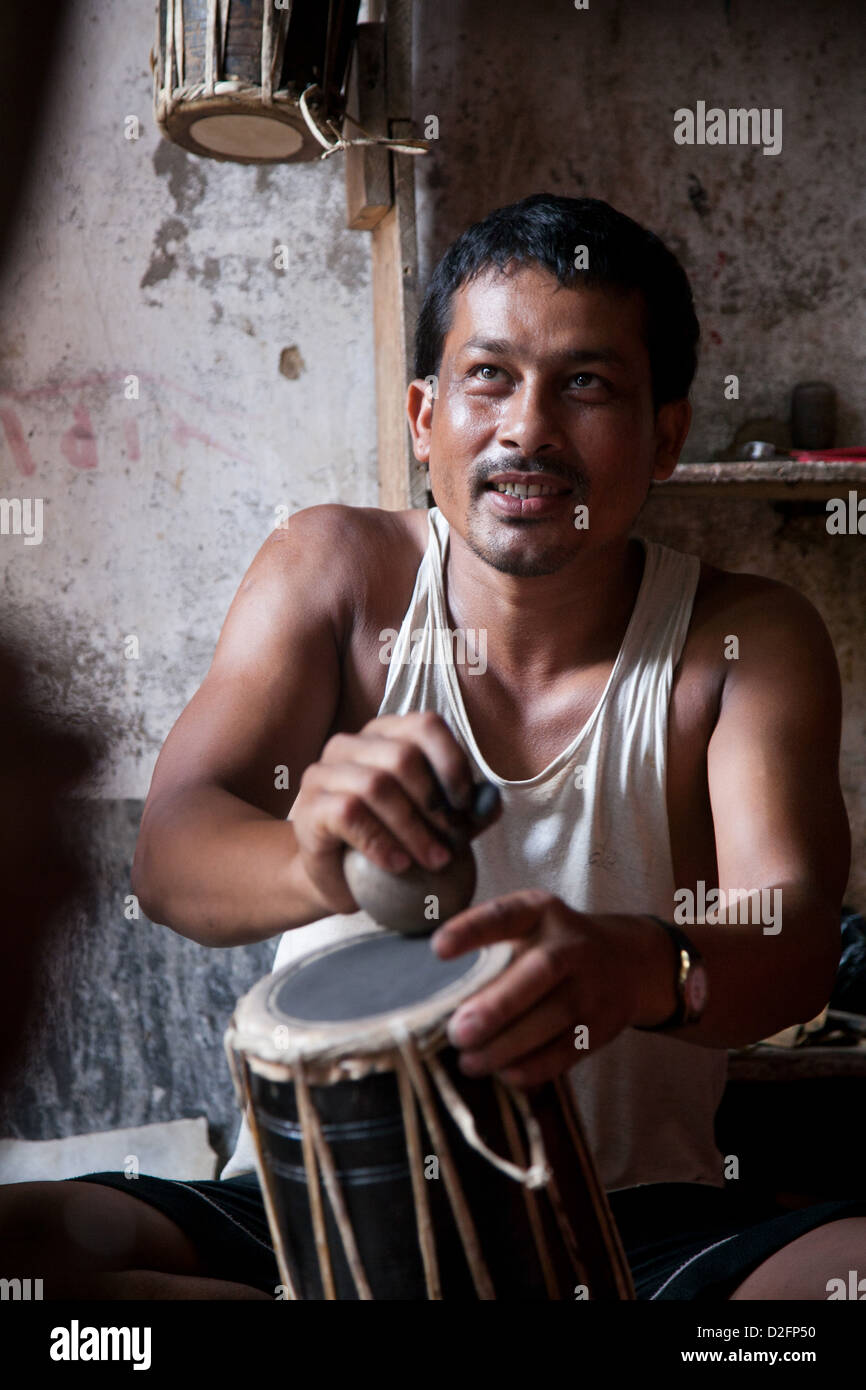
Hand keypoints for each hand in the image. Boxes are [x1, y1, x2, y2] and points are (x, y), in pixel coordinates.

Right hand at [291, 711, 494, 914]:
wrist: (337, 878)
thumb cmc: (390, 841)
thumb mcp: (435, 824)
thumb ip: (464, 812)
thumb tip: (492, 802)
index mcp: (384, 734)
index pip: (426, 725)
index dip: (453, 762)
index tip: (466, 805)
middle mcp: (350, 745)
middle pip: (403, 756)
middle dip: (435, 804)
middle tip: (452, 842)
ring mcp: (323, 773)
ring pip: (376, 785)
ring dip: (414, 829)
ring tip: (434, 860)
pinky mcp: (308, 808)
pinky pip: (348, 814)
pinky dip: (381, 842)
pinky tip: (398, 865)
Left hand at [431, 891, 672, 1086]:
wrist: (625, 962)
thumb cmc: (549, 945)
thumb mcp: (526, 925)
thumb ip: (489, 948)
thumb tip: (432, 993)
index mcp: (540, 911)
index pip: (505, 915)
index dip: (472, 930)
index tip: (438, 949)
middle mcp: (570, 945)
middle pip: (540, 972)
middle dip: (498, 1006)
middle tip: (457, 1033)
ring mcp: (592, 986)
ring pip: (553, 1017)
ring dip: (508, 1045)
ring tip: (469, 1062)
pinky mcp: (602, 1025)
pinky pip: (568, 1051)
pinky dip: (535, 1067)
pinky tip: (505, 1073)